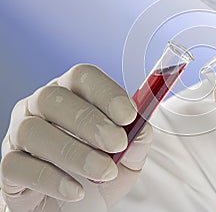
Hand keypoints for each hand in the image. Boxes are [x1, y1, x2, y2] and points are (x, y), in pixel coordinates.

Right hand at [0, 64, 151, 210]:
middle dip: (89, 121)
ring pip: (33, 130)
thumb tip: (142, 127)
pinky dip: (51, 179)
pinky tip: (76, 190)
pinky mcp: (8, 165)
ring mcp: (19, 133)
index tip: (129, 116)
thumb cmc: (100, 171)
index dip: (106, 92)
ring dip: (74, 151)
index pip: (83, 76)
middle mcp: (41, 106)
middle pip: (53, 98)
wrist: (76, 206)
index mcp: (72, 93)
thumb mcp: (128, 157)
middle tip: (117, 144)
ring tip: (104, 171)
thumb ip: (137, 141)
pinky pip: (17, 165)